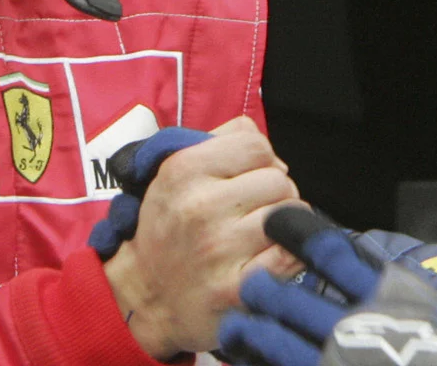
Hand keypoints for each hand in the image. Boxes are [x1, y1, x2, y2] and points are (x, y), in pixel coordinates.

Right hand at [105, 117, 303, 357]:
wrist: (145, 296)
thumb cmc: (169, 227)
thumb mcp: (176, 172)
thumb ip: (223, 141)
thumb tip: (275, 157)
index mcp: (182, 171)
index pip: (256, 145)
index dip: (259, 160)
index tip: (246, 179)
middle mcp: (199, 207)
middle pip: (280, 180)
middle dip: (272, 194)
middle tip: (251, 212)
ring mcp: (218, 249)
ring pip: (290, 214)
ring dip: (282, 224)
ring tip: (257, 234)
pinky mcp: (236, 288)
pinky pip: (291, 254)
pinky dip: (289, 254)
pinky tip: (267, 256)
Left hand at [220, 207, 436, 365]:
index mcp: (388, 299)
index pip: (330, 252)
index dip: (297, 231)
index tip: (280, 222)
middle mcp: (354, 329)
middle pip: (290, 297)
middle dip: (264, 286)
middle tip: (253, 282)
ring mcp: (334, 365)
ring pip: (275, 341)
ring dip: (251, 330)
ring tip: (238, 324)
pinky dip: (260, 365)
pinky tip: (249, 362)